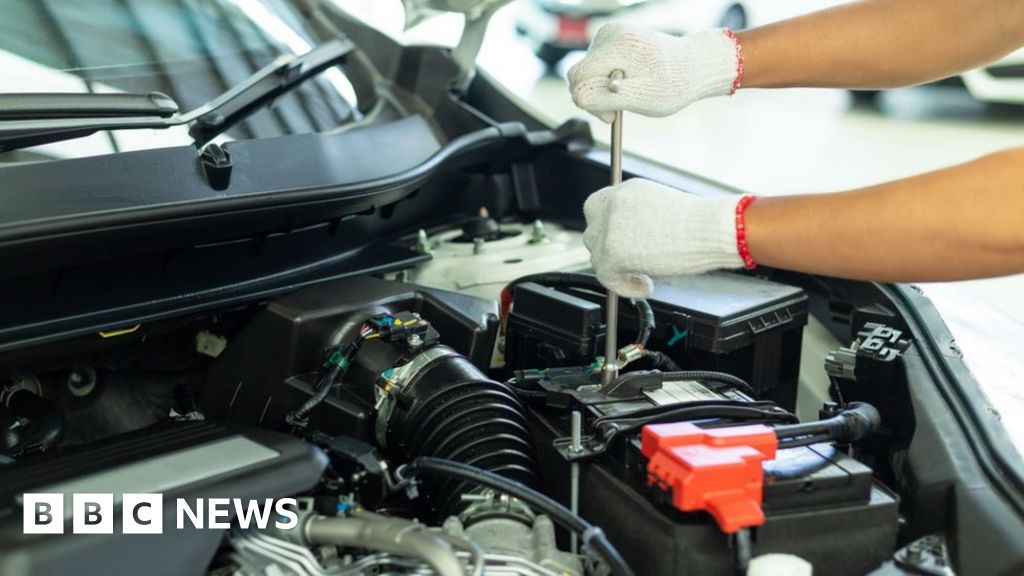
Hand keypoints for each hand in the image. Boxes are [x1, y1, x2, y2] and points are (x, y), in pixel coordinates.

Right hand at [568, 24, 740, 122]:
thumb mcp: (640, 98)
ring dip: (602, 89)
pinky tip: (628, 82)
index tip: (610, 114)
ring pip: (587, 71)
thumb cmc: (672, 84)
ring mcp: (610, 33)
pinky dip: (607, 80)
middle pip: (580, 74)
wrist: (693, 66)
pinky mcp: (612, 38)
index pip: (577, 76)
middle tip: (619, 110)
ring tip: (630, 92)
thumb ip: (605, 98)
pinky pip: (596, 66)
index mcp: (617, 45)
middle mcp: (610, 33)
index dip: (587, 100)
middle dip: (595, 96)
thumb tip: (577, 97)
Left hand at [583, 179, 744, 298]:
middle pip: (593, 233)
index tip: (619, 243)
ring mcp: (611, 226)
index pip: (596, 208)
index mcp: (628, 190)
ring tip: (646, 274)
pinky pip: (606, 276)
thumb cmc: (703, 224)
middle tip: (633, 263)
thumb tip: (630, 245)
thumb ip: (639, 221)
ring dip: (618, 270)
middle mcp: (615, 203)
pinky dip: (624, 286)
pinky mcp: (613, 251)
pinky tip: (646, 286)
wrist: (714, 228)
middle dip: (609, 251)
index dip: (605, 229)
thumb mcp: (663, 211)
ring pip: (597, 257)